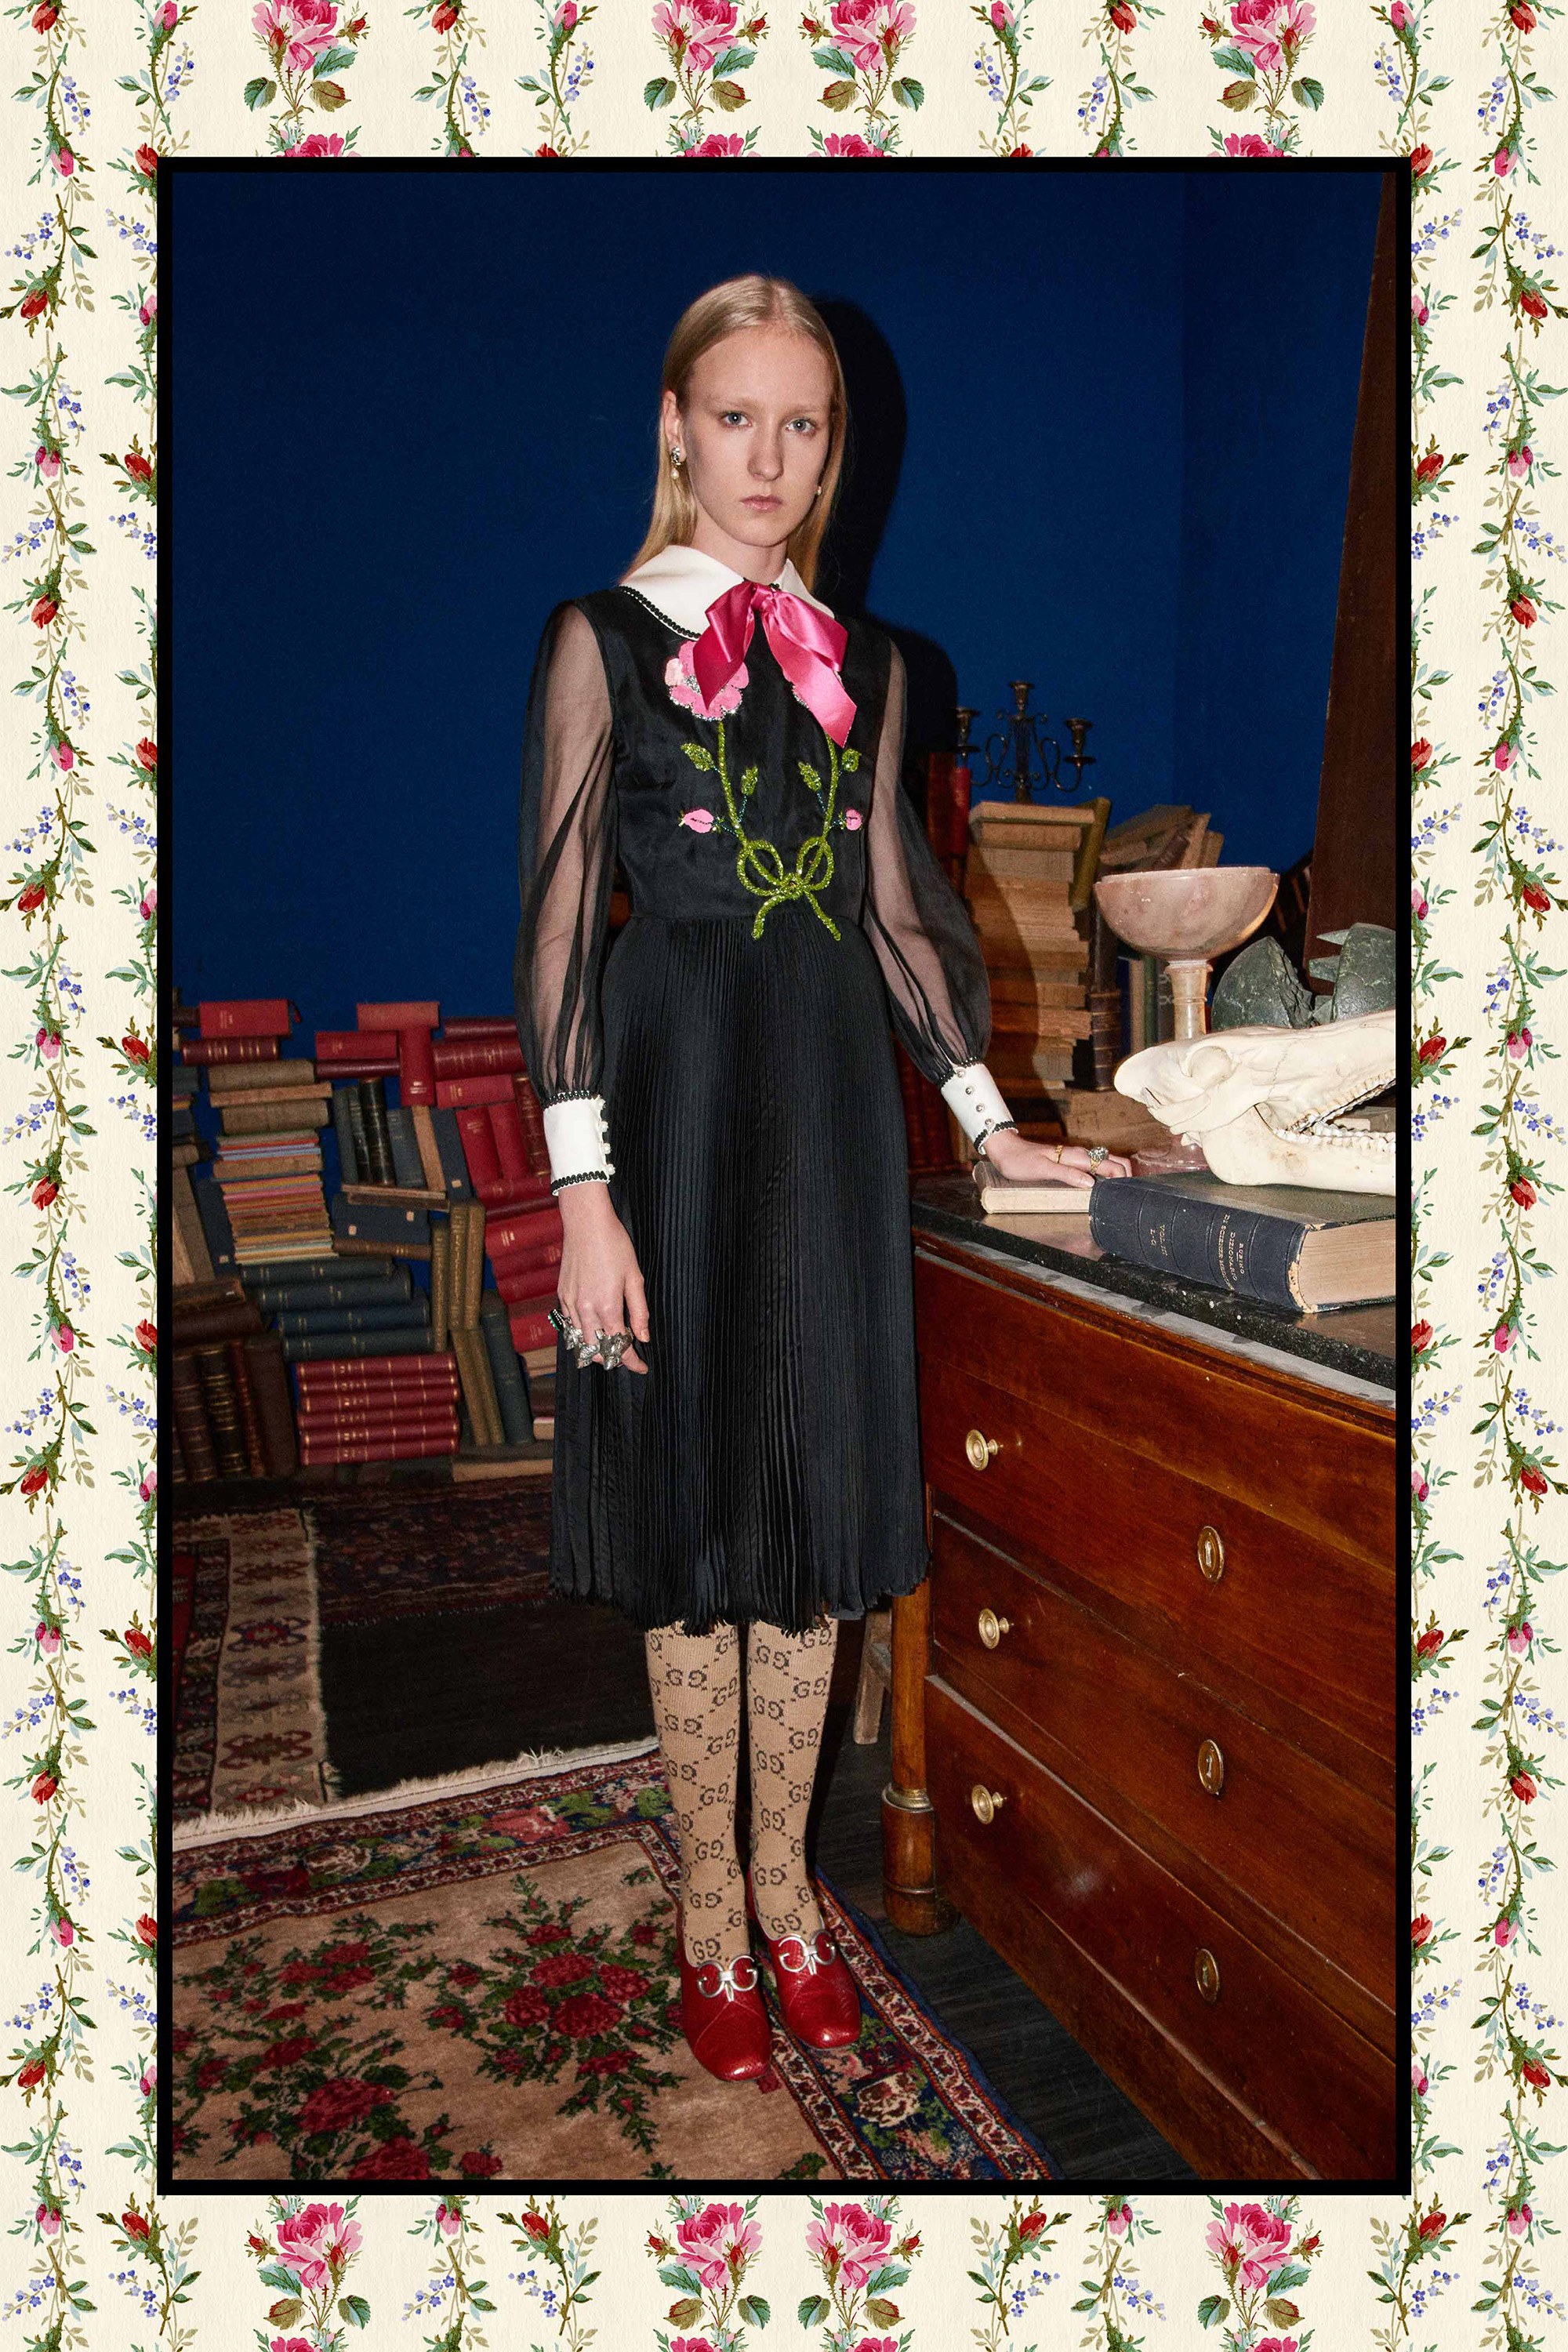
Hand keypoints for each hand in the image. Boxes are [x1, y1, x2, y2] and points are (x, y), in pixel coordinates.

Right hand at [555, 1182, 650, 1372]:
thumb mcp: (634, 1277)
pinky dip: (582, 1333)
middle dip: (612, 1358)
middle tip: (627, 1354)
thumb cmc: (614, 1245)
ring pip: (579, 1341)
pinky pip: (570, 1325)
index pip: (619, 1347)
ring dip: (595, 1348)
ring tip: (611, 1343)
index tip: (641, 1366)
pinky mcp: (562, 1295)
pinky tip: (594, 1327)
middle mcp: (585, 1309)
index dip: (631, 1362)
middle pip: (596, 1351)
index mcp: (607, 1306)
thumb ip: (639, 1311)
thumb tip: (643, 1337)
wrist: (586, 1223)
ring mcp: (570, 1303)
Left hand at [979, 1126, 1133, 1189]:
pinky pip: (1095, 1167)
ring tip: (1119, 1194)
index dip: (1123, 1178)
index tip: (1127, 1193)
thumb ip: (1067, 1175)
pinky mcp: (1071, 1162)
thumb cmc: (1021, 1162)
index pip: (1111, 1164)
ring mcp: (1076, 1158)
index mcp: (1077, 1157)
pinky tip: (1103, 1187)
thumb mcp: (1043, 1170)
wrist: (1006, 1151)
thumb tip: (1090, 1183)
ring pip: (1106, 1163)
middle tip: (1127, 1195)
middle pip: (1114, 1161)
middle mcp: (1080, 1155)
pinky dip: (1105, 1175)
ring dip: (1116, 1175)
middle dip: (1126, 1176)